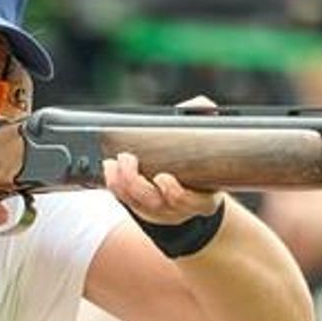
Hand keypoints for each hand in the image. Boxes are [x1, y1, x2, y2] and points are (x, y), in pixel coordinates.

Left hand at [102, 96, 223, 225]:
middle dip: (137, 183)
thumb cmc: (201, 163)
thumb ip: (206, 124)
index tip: (162, 178)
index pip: (192, 203)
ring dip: (121, 183)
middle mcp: (180, 210)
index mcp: (204, 199)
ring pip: (137, 204)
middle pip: (156, 204)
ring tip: (113, 162)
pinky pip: (125, 201)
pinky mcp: (142, 209)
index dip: (175, 194)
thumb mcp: (211, 146)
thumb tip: (205, 107)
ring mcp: (160, 213)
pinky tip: (109, 168)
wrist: (195, 188)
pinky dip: (115, 185)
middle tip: (128, 159)